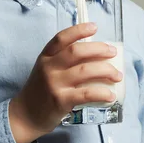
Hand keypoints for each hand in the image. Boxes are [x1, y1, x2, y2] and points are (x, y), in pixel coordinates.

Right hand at [9, 22, 122, 142]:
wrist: (26, 115)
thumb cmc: (41, 90)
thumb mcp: (45, 69)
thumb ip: (62, 60)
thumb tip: (95, 54)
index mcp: (45, 56)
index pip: (61, 38)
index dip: (79, 30)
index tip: (95, 27)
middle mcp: (49, 68)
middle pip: (77, 51)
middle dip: (100, 49)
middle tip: (113, 52)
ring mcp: (54, 84)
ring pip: (85, 71)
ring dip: (106, 70)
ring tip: (117, 75)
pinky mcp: (61, 101)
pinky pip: (86, 93)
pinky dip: (102, 93)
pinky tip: (111, 95)